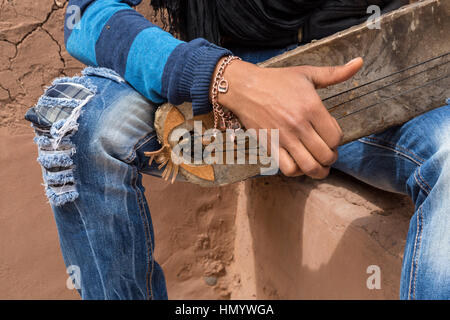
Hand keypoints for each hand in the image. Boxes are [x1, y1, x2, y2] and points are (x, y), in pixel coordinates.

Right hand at [213, 56, 362, 178]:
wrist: (245, 87)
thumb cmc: (276, 80)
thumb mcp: (307, 73)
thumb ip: (335, 73)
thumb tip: (359, 62)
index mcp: (312, 107)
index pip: (336, 137)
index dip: (338, 141)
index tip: (332, 139)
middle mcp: (299, 125)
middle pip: (326, 155)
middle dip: (331, 158)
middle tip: (327, 154)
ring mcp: (284, 137)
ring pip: (309, 166)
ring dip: (317, 171)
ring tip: (318, 166)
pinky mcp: (270, 145)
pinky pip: (287, 168)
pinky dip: (296, 172)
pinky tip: (298, 165)